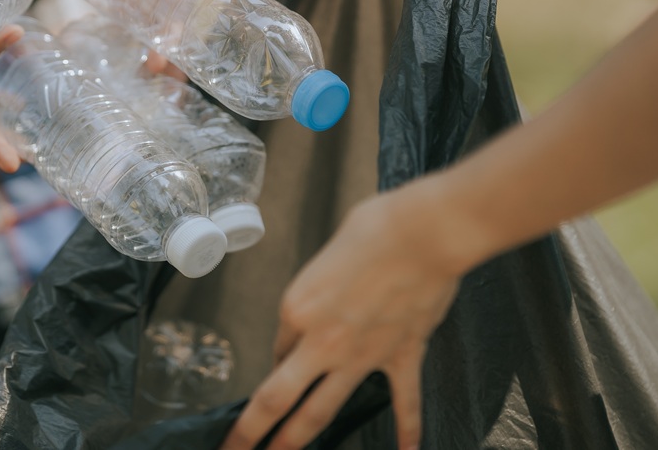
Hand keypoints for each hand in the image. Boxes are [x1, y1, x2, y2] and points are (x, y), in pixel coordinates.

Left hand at [70, 0, 198, 78]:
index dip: (181, 21)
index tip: (168, 45)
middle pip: (179, 19)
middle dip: (174, 49)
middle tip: (159, 76)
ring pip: (161, 25)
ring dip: (159, 53)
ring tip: (152, 85)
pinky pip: (139, 19)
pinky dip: (136, 40)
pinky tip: (129, 66)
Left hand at [221, 177, 478, 449]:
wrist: (423, 234)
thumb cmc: (374, 230)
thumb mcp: (327, 256)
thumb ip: (320, 289)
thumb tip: (326, 308)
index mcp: (296, 308)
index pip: (278, 347)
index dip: (279, 359)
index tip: (283, 364)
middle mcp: (321, 340)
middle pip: (277, 397)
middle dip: (251, 430)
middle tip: (234, 449)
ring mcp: (362, 356)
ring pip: (322, 411)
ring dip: (298, 440)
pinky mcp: (402, 357)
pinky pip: (404, 404)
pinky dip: (407, 431)